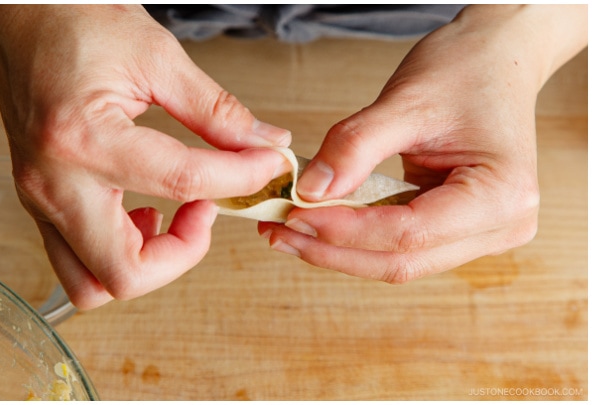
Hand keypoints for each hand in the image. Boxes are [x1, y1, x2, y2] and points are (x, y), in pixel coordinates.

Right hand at [0, 5, 290, 308]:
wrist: (22, 18)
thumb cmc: (74, 24)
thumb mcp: (156, 56)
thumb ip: (214, 112)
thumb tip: (263, 145)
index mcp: (81, 139)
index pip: (178, 184)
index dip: (238, 180)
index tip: (265, 167)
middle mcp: (53, 182)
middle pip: (122, 274)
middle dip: (180, 256)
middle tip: (209, 212)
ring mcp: (38, 199)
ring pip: (90, 285)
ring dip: (143, 266)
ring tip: (174, 216)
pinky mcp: (38, 202)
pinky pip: (76, 259)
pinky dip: (117, 253)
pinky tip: (143, 209)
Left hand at [261, 5, 587, 282]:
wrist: (494, 60)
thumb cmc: (463, 72)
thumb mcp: (404, 102)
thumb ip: (354, 148)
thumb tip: (309, 192)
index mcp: (502, 196)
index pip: (409, 233)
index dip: (344, 230)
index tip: (293, 214)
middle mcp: (502, 226)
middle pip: (402, 260)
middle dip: (333, 250)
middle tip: (278, 232)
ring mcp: (483, 235)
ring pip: (398, 262)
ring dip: (338, 251)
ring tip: (286, 232)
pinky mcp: (459, 231)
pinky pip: (400, 247)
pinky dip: (355, 239)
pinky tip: (315, 227)